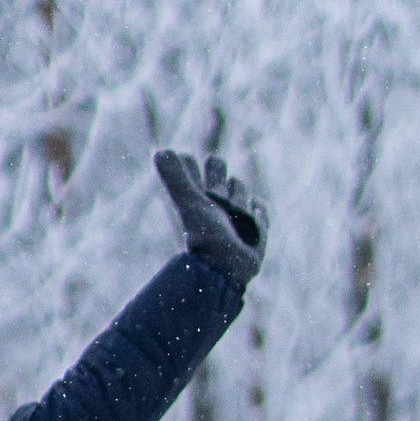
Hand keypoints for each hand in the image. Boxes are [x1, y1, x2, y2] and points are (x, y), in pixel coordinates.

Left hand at [154, 146, 265, 282]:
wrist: (227, 269)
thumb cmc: (206, 237)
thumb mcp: (189, 203)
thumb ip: (175, 178)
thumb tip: (159, 151)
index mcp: (197, 199)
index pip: (191, 171)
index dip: (189, 166)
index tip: (186, 163)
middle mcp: (214, 205)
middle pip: (218, 172)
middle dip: (218, 173)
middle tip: (215, 184)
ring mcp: (235, 215)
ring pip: (240, 188)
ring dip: (238, 195)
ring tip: (233, 215)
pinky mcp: (254, 227)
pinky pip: (260, 209)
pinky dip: (258, 212)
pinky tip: (253, 219)